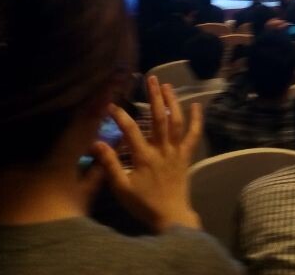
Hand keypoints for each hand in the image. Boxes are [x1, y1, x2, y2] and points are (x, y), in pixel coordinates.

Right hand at [95, 75, 202, 231]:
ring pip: (177, 121)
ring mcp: (176, 151)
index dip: (120, 115)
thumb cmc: (143, 203)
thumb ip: (110, 164)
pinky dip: (196, 119)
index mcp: (144, 156)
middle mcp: (162, 149)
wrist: (171, 216)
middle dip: (154, 96)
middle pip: (159, 117)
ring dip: (172, 102)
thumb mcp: (121, 187)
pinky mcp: (186, 155)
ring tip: (167, 85)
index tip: (110, 104)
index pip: (130, 130)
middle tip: (150, 78)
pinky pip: (193, 135)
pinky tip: (196, 105)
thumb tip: (97, 143)